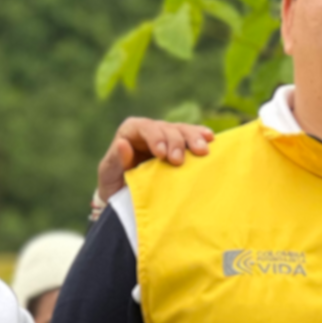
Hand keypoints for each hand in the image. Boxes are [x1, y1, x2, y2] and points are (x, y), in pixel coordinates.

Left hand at [97, 118, 213, 200]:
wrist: (127, 195)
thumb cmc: (115, 184)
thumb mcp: (110, 173)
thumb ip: (117, 159)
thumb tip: (123, 144)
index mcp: (131, 133)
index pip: (144, 127)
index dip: (155, 137)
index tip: (161, 154)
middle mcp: (151, 131)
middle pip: (167, 128)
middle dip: (175, 142)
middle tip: (178, 160)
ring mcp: (168, 137)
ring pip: (183, 130)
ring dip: (193, 139)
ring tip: (202, 151)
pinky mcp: (181, 146)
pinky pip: (193, 136)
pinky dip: (202, 136)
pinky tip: (211, 139)